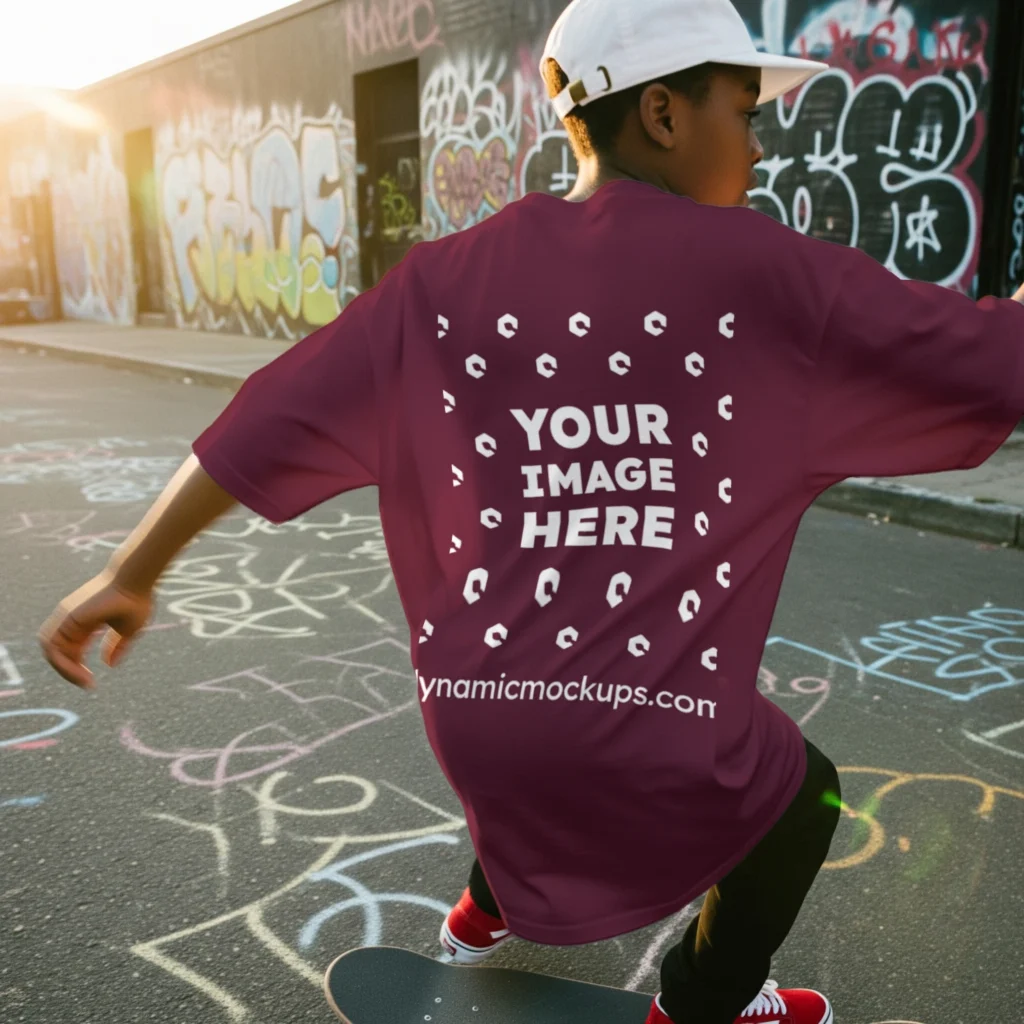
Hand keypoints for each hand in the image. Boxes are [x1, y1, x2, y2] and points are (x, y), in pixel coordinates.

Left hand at [38, 571, 153, 689]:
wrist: (135, 581)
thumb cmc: (136, 601)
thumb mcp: (128, 631)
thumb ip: (117, 646)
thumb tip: (109, 664)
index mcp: (85, 623)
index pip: (71, 651)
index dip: (77, 669)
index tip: (92, 683)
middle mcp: (71, 620)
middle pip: (57, 652)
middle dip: (68, 671)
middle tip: (86, 684)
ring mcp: (66, 617)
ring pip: (50, 650)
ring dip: (63, 669)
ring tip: (82, 680)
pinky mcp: (66, 616)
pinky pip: (52, 645)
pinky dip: (61, 662)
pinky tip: (79, 671)